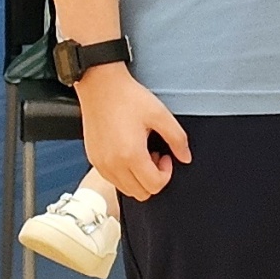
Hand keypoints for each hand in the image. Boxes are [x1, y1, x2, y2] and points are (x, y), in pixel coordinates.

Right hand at [74, 64, 190, 201]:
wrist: (100, 86)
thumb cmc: (127, 97)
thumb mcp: (160, 114)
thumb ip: (177, 139)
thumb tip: (186, 157)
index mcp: (131, 155)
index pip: (154, 186)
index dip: (166, 173)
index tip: (165, 156)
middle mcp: (113, 164)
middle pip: (141, 193)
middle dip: (153, 178)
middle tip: (154, 155)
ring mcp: (101, 164)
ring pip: (126, 189)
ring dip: (138, 178)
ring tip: (140, 153)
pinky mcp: (93, 159)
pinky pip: (113, 179)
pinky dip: (124, 174)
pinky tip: (127, 152)